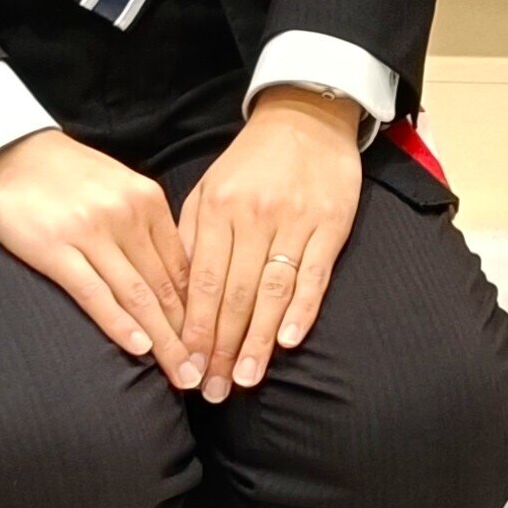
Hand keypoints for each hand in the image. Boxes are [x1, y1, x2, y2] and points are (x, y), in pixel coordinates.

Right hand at [0, 127, 198, 387]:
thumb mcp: (119, 188)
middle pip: (166, 287)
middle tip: (203, 373)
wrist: (6, 151)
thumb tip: (174, 275)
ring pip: (138, 295)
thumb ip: (147, 226)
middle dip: (188, 335)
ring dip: (163, 340)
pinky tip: (139, 348)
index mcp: (148, 201)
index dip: (200, 310)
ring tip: (180, 374)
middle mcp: (126, 216)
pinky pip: (95, 293)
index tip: (211, 343)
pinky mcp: (55, 248)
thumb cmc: (65, 174)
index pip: (183, 266)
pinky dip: (120, 323)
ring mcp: (91, 232)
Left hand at [178, 87, 363, 395]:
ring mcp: (295, 223)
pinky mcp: (331, 226)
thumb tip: (177, 293)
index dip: (195, 328)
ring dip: (259, 340)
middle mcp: (256, 218)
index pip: (204, 281)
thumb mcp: (210, 188)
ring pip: (273, 291)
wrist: (306, 118)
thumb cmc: (251, 162)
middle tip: (212, 390)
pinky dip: (302, 309)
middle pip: (235, 294)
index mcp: (220, 209)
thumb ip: (192, 237)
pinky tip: (288, 340)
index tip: (186, 366)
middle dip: (222, 347)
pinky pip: (315, 275)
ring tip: (246, 379)